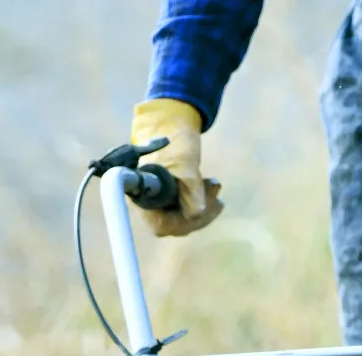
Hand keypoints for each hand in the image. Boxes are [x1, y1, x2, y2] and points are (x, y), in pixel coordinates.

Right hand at [129, 98, 223, 236]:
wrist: (171, 124)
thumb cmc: (174, 141)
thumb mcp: (185, 163)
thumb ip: (190, 188)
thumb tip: (197, 214)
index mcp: (144, 197)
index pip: (163, 226)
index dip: (184, 222)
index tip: (201, 209)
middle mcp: (149, 204)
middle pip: (176, 225)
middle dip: (200, 213)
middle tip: (217, 193)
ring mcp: (159, 203)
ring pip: (185, 219)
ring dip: (205, 206)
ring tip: (216, 185)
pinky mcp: (170, 199)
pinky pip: (188, 211)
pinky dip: (203, 202)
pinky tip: (214, 188)